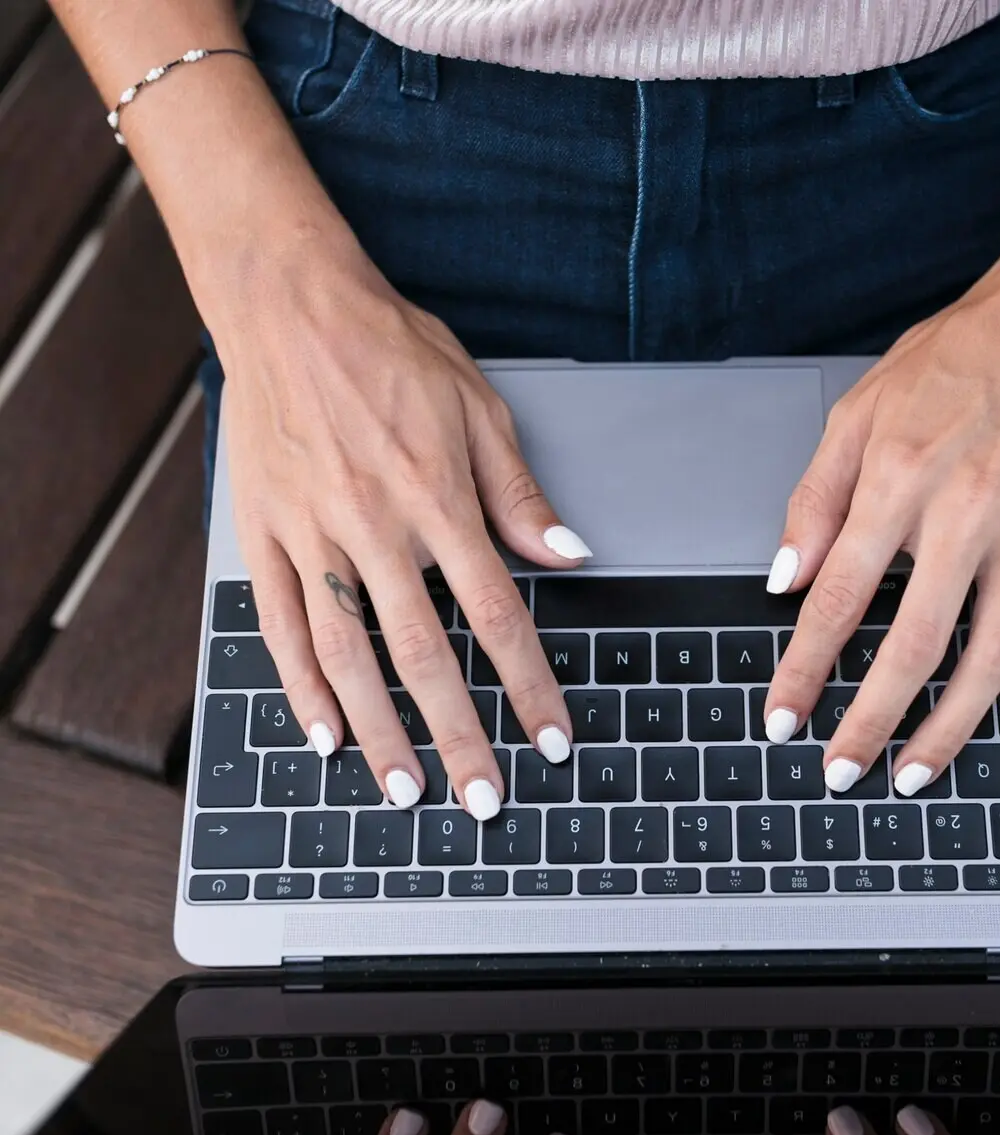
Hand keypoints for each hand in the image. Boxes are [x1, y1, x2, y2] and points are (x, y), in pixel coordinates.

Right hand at [220, 243, 592, 817]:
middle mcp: (373, 528)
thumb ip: (521, 497)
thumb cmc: (390, 350)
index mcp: (437, 499)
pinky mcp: (261, 534)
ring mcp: (310, 536)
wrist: (288, 304)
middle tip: (482, 799)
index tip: (549, 737)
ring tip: (405, 790)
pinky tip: (323, 736)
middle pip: (423, 655)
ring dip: (380, 731)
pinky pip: (279, 626)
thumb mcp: (479, 409)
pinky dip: (300, 686)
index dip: (527, 684)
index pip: (496, 614)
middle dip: (458, 735)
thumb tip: (572, 558)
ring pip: (347, 655)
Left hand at [764, 285, 999, 793]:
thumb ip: (815, 501)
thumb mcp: (857, 413)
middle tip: (841, 772)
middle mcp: (967, 518)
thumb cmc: (952, 363)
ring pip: (991, 657)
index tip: (782, 718)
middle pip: (914, 645)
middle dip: (873, 720)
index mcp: (900, 483)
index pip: (840, 598)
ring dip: (951, 729)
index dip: (806, 668)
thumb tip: (784, 579)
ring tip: (915, 778)